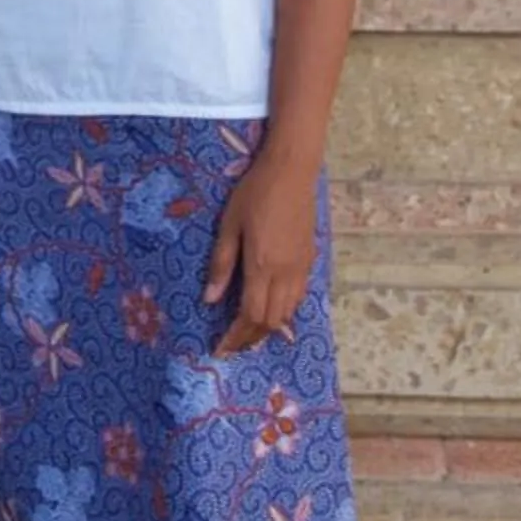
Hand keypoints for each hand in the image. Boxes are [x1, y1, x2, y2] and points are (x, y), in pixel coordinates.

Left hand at [203, 159, 317, 356]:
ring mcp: (301, 268)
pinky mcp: (309, 260)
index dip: (235, 337)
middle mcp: (285, 273)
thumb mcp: (229, 224)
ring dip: (267, 328)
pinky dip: (283, 312)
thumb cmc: (254, 192)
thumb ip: (221, 263)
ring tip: (248, 332)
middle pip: (270, 321)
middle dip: (250, 338)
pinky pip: (298, 298)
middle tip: (231, 344)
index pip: (249, 315)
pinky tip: (270, 308)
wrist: (291, 171)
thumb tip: (211, 299)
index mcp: (262, 266)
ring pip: (287, 313)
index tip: (221, 349)